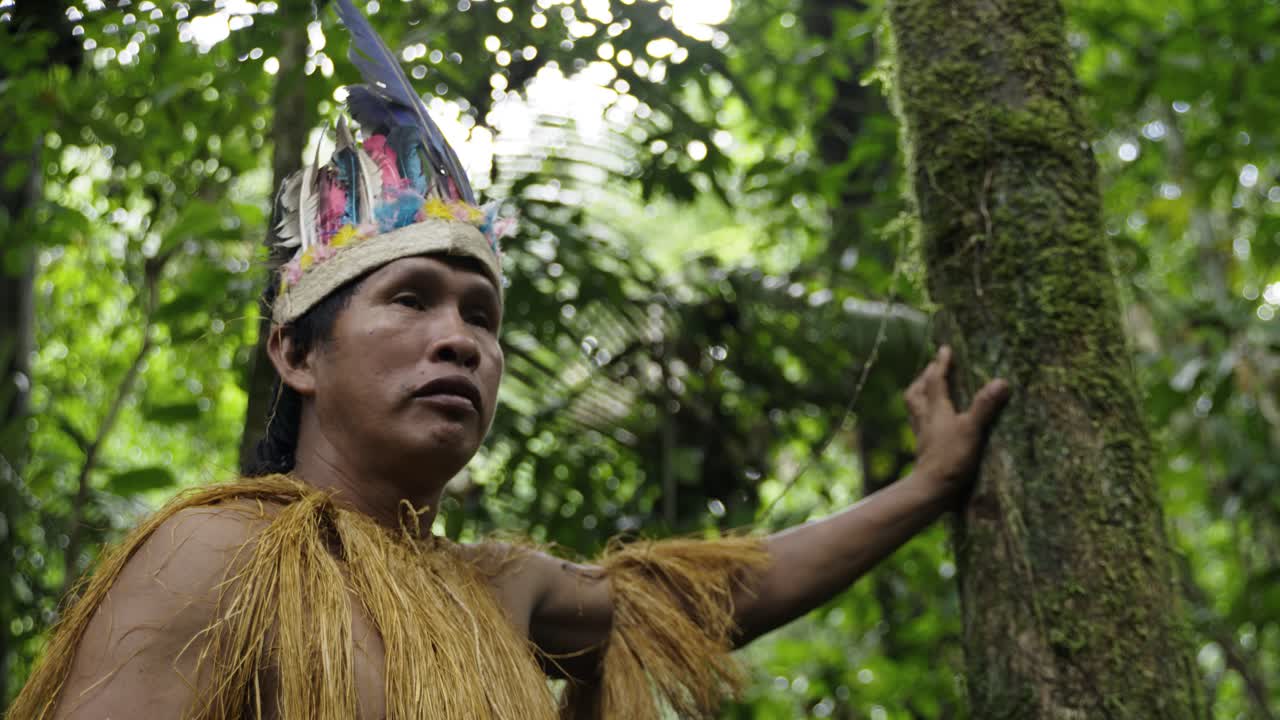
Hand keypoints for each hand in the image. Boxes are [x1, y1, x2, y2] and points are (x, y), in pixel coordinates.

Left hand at [904, 346, 1010, 498]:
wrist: (931, 489)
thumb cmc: (950, 458)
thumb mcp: (972, 430)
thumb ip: (985, 406)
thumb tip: (1002, 382)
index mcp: (936, 409)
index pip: (936, 380)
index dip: (941, 363)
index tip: (944, 348)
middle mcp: (925, 419)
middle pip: (917, 392)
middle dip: (924, 377)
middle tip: (933, 368)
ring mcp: (922, 434)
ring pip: (914, 408)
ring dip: (919, 394)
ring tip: (926, 389)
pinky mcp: (924, 449)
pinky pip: (919, 424)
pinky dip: (923, 416)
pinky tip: (931, 421)